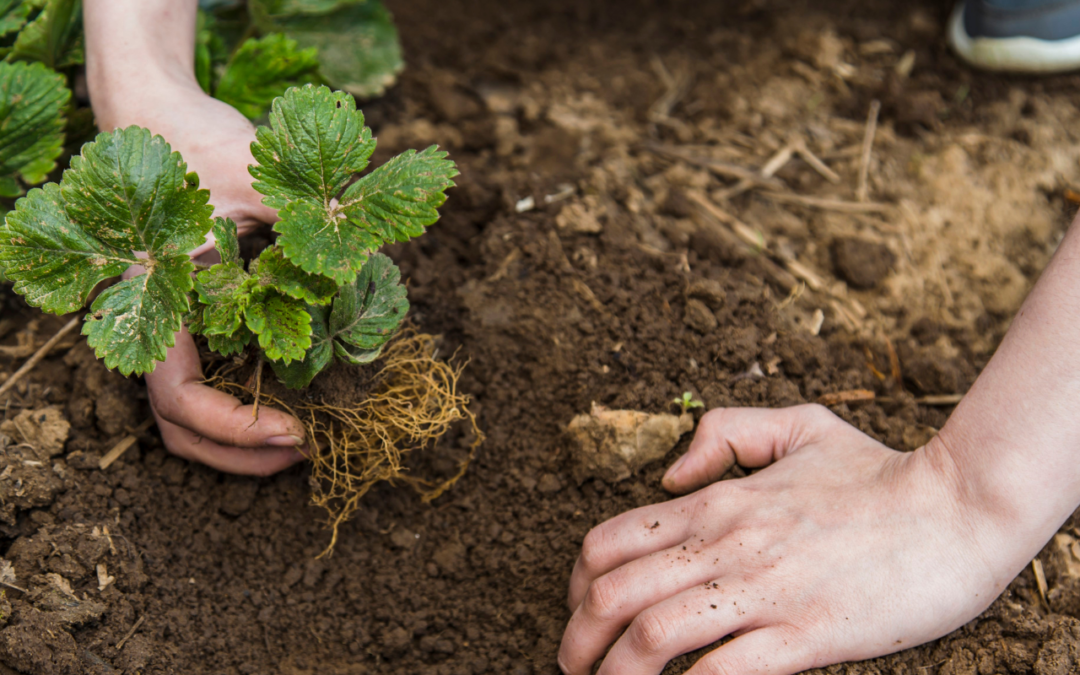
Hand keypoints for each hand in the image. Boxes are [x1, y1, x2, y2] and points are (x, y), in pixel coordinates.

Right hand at [87, 28, 306, 474]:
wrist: (155, 113)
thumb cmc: (197, 141)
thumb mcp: (257, 175)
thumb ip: (305, 221)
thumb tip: (368, 263)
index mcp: (153, 303)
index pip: (179, 398)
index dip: (235, 427)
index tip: (295, 431)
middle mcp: (151, 324)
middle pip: (179, 426)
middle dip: (240, 454)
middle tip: (308, 451)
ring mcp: (165, 325)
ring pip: (187, 412)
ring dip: (240, 438)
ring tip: (302, 438)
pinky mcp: (185, 316)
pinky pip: (204, 378)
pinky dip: (241, 402)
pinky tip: (289, 394)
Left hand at [558, 405, 1017, 674]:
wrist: (959, 507)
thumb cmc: (880, 470)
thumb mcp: (797, 425)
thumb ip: (725, 433)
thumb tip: (671, 475)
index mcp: (717, 502)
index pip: (608, 542)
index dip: (576, 584)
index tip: (579, 612)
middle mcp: (725, 544)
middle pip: (613, 594)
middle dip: (577, 639)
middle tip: (573, 668)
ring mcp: (762, 590)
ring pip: (652, 635)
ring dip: (617, 674)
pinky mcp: (806, 635)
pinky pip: (722, 671)